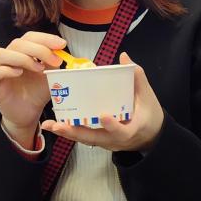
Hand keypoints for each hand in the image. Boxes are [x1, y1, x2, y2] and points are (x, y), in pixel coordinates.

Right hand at [0, 31, 64, 146]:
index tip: (62, 44)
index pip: (30, 37)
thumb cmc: (38, 92)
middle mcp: (8, 57)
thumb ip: (54, 62)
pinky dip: (4, 70)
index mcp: (22, 52)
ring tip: (38, 68)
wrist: (29, 113)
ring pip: (0, 53)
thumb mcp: (51, 76)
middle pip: (17, 43)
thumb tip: (63, 50)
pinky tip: (18, 73)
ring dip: (21, 57)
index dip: (45, 38)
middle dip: (39, 49)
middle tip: (55, 61)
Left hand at [42, 53, 164, 152]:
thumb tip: (124, 57)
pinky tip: (56, 125)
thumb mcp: (147, 96)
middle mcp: (117, 140)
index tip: (103, 116)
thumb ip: (137, 77)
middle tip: (59, 126)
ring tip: (50, 125)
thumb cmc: (149, 114)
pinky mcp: (100, 141)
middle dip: (75, 132)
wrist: (150, 135)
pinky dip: (70, 133)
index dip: (113, 125)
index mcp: (132, 129)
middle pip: (95, 139)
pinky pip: (84, 138)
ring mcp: (107, 142)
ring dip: (67, 133)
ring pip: (85, 140)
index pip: (122, 130)